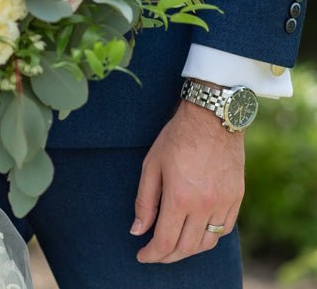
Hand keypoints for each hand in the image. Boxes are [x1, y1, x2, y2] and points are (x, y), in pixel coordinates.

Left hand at [131, 97, 244, 262]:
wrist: (212, 117)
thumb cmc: (177, 137)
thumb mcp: (152, 164)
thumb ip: (145, 200)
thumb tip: (137, 230)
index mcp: (180, 197)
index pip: (164, 241)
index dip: (151, 254)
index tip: (142, 255)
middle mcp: (204, 205)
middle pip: (186, 248)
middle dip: (167, 256)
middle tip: (155, 253)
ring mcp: (224, 203)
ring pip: (207, 243)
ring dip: (189, 249)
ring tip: (175, 244)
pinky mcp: (237, 197)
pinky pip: (224, 229)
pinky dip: (209, 236)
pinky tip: (197, 231)